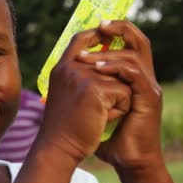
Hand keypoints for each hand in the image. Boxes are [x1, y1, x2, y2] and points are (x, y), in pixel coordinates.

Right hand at [37, 22, 132, 164]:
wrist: (58, 148)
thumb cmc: (64, 127)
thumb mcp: (66, 95)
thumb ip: (78, 77)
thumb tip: (102, 64)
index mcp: (61, 68)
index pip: (81, 39)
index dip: (97, 34)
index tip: (108, 34)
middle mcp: (70, 68)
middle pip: (107, 60)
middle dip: (112, 85)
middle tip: (92, 109)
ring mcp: (82, 76)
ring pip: (120, 79)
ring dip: (117, 99)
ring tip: (97, 115)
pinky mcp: (96, 89)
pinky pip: (124, 93)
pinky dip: (119, 109)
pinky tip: (102, 120)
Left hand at [76, 20, 163, 170]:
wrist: (128, 159)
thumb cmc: (108, 136)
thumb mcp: (92, 108)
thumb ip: (83, 91)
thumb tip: (58, 79)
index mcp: (132, 77)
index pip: (129, 42)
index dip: (115, 30)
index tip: (94, 24)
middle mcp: (144, 78)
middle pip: (139, 41)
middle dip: (119, 29)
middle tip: (100, 24)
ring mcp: (149, 87)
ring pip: (134, 56)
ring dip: (108, 53)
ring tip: (85, 58)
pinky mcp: (149, 99)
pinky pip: (134, 75)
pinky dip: (115, 68)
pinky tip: (96, 70)